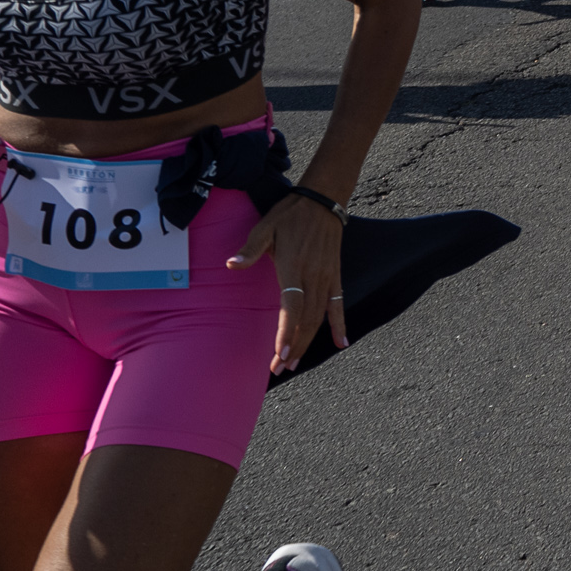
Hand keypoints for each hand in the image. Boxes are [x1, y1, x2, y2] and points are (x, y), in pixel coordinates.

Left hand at [229, 191, 348, 372]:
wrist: (323, 201)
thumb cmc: (289, 215)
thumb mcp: (265, 227)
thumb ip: (250, 249)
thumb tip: (230, 264)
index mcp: (294, 267)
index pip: (292, 306)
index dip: (287, 331)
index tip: (280, 353)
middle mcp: (313, 276)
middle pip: (306, 318)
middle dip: (294, 346)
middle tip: (280, 368)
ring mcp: (327, 277)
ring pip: (320, 316)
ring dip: (309, 341)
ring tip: (295, 362)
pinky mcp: (335, 276)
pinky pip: (338, 303)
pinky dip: (339, 324)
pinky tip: (341, 343)